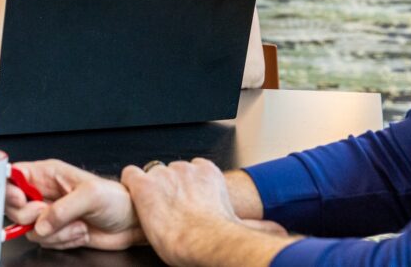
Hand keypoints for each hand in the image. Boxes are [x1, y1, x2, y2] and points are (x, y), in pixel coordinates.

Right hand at [6, 160, 142, 250]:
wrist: (131, 224)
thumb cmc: (116, 198)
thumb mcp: (90, 195)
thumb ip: (62, 208)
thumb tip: (41, 223)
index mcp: (48, 174)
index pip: (14, 175)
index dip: (9, 187)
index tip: (21, 199)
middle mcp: (45, 193)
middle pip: (14, 206)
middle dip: (30, 216)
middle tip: (48, 215)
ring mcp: (49, 214)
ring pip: (29, 228)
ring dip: (55, 232)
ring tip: (76, 223)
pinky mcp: (57, 232)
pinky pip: (44, 242)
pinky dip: (62, 241)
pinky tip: (80, 232)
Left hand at [121, 158, 288, 265]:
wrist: (204, 241)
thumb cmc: (222, 239)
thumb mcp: (244, 225)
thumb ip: (258, 223)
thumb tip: (281, 232)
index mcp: (209, 174)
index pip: (193, 169)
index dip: (187, 186)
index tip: (188, 201)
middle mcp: (186, 168)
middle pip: (171, 171)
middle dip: (169, 187)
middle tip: (170, 209)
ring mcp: (164, 174)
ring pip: (151, 174)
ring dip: (152, 189)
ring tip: (155, 209)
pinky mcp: (144, 185)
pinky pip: (130, 174)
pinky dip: (131, 185)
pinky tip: (135, 198)